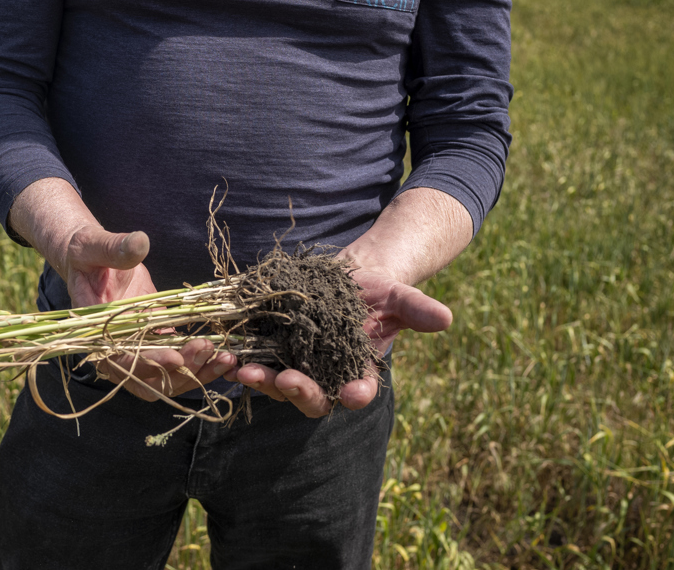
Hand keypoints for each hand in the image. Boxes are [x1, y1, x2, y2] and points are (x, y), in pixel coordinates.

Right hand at [56, 224, 237, 399]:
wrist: (92, 258)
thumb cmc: (86, 254)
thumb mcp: (93, 247)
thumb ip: (113, 248)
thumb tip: (140, 243)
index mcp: (96, 335)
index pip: (121, 361)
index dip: (148, 363)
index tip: (176, 358)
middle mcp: (116, 350)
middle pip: (150, 381)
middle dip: (181, 374)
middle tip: (210, 352)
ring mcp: (138, 348)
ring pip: (169, 377)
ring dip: (197, 371)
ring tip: (226, 357)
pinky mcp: (156, 339)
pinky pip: (179, 359)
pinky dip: (201, 361)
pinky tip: (224, 353)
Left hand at [234, 254, 453, 418]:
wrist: (343, 277)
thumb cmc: (376, 291)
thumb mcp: (398, 296)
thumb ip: (417, 309)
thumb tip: (446, 319)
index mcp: (358, 371)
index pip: (359, 390)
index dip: (357, 394)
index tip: (353, 394)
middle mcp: (324, 376)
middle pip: (311, 396)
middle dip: (298, 392)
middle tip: (286, 381)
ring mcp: (294, 365)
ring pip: (277, 384)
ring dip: (261, 381)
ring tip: (245, 371)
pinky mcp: (269, 350)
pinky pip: (253, 361)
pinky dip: (239, 361)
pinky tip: (226, 356)